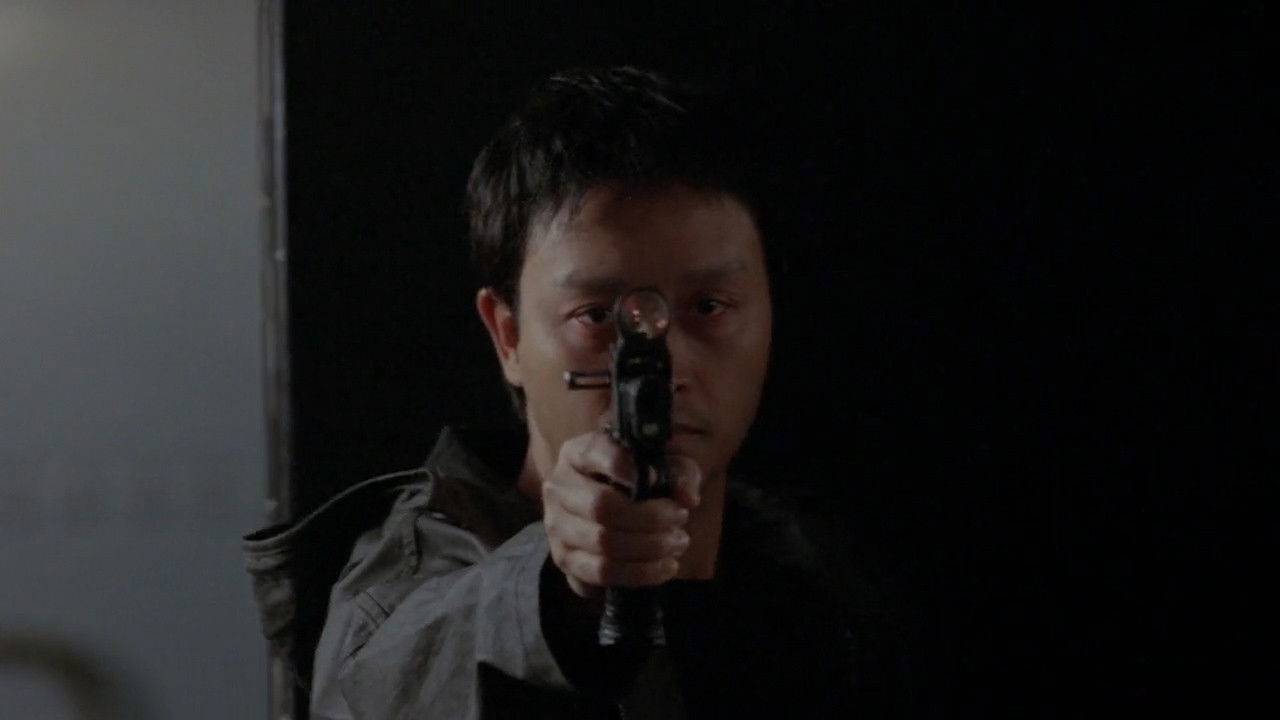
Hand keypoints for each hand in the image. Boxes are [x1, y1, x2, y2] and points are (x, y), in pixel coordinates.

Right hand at [543, 430, 701, 599]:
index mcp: (577, 454)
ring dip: (649, 548)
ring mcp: (556, 528)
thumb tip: (687, 498)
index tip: (657, 478)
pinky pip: (600, 575)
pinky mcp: (565, 561)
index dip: (629, 468)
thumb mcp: (663, 465)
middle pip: (601, 507)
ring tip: (677, 544)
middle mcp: (558, 489)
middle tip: (681, 519)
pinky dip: (639, 574)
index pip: (597, 454)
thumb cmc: (641, 480)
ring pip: (602, 545)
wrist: (614, 508)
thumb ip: (680, 473)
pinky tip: (663, 567)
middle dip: (649, 518)